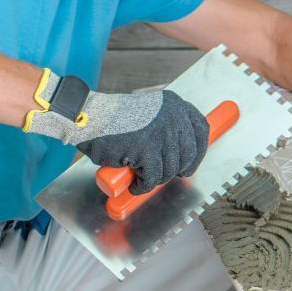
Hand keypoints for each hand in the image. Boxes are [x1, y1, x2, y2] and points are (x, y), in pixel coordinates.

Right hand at [26, 72, 209, 193]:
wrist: (90, 118)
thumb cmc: (113, 120)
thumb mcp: (149, 112)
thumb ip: (167, 124)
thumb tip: (183, 152)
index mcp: (175, 104)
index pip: (201, 129)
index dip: (198, 151)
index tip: (190, 163)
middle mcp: (173, 116)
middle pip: (189, 153)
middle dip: (178, 169)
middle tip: (164, 176)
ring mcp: (161, 132)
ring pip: (170, 168)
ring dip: (157, 179)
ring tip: (142, 177)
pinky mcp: (147, 149)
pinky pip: (153, 177)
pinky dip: (143, 186)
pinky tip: (134, 185)